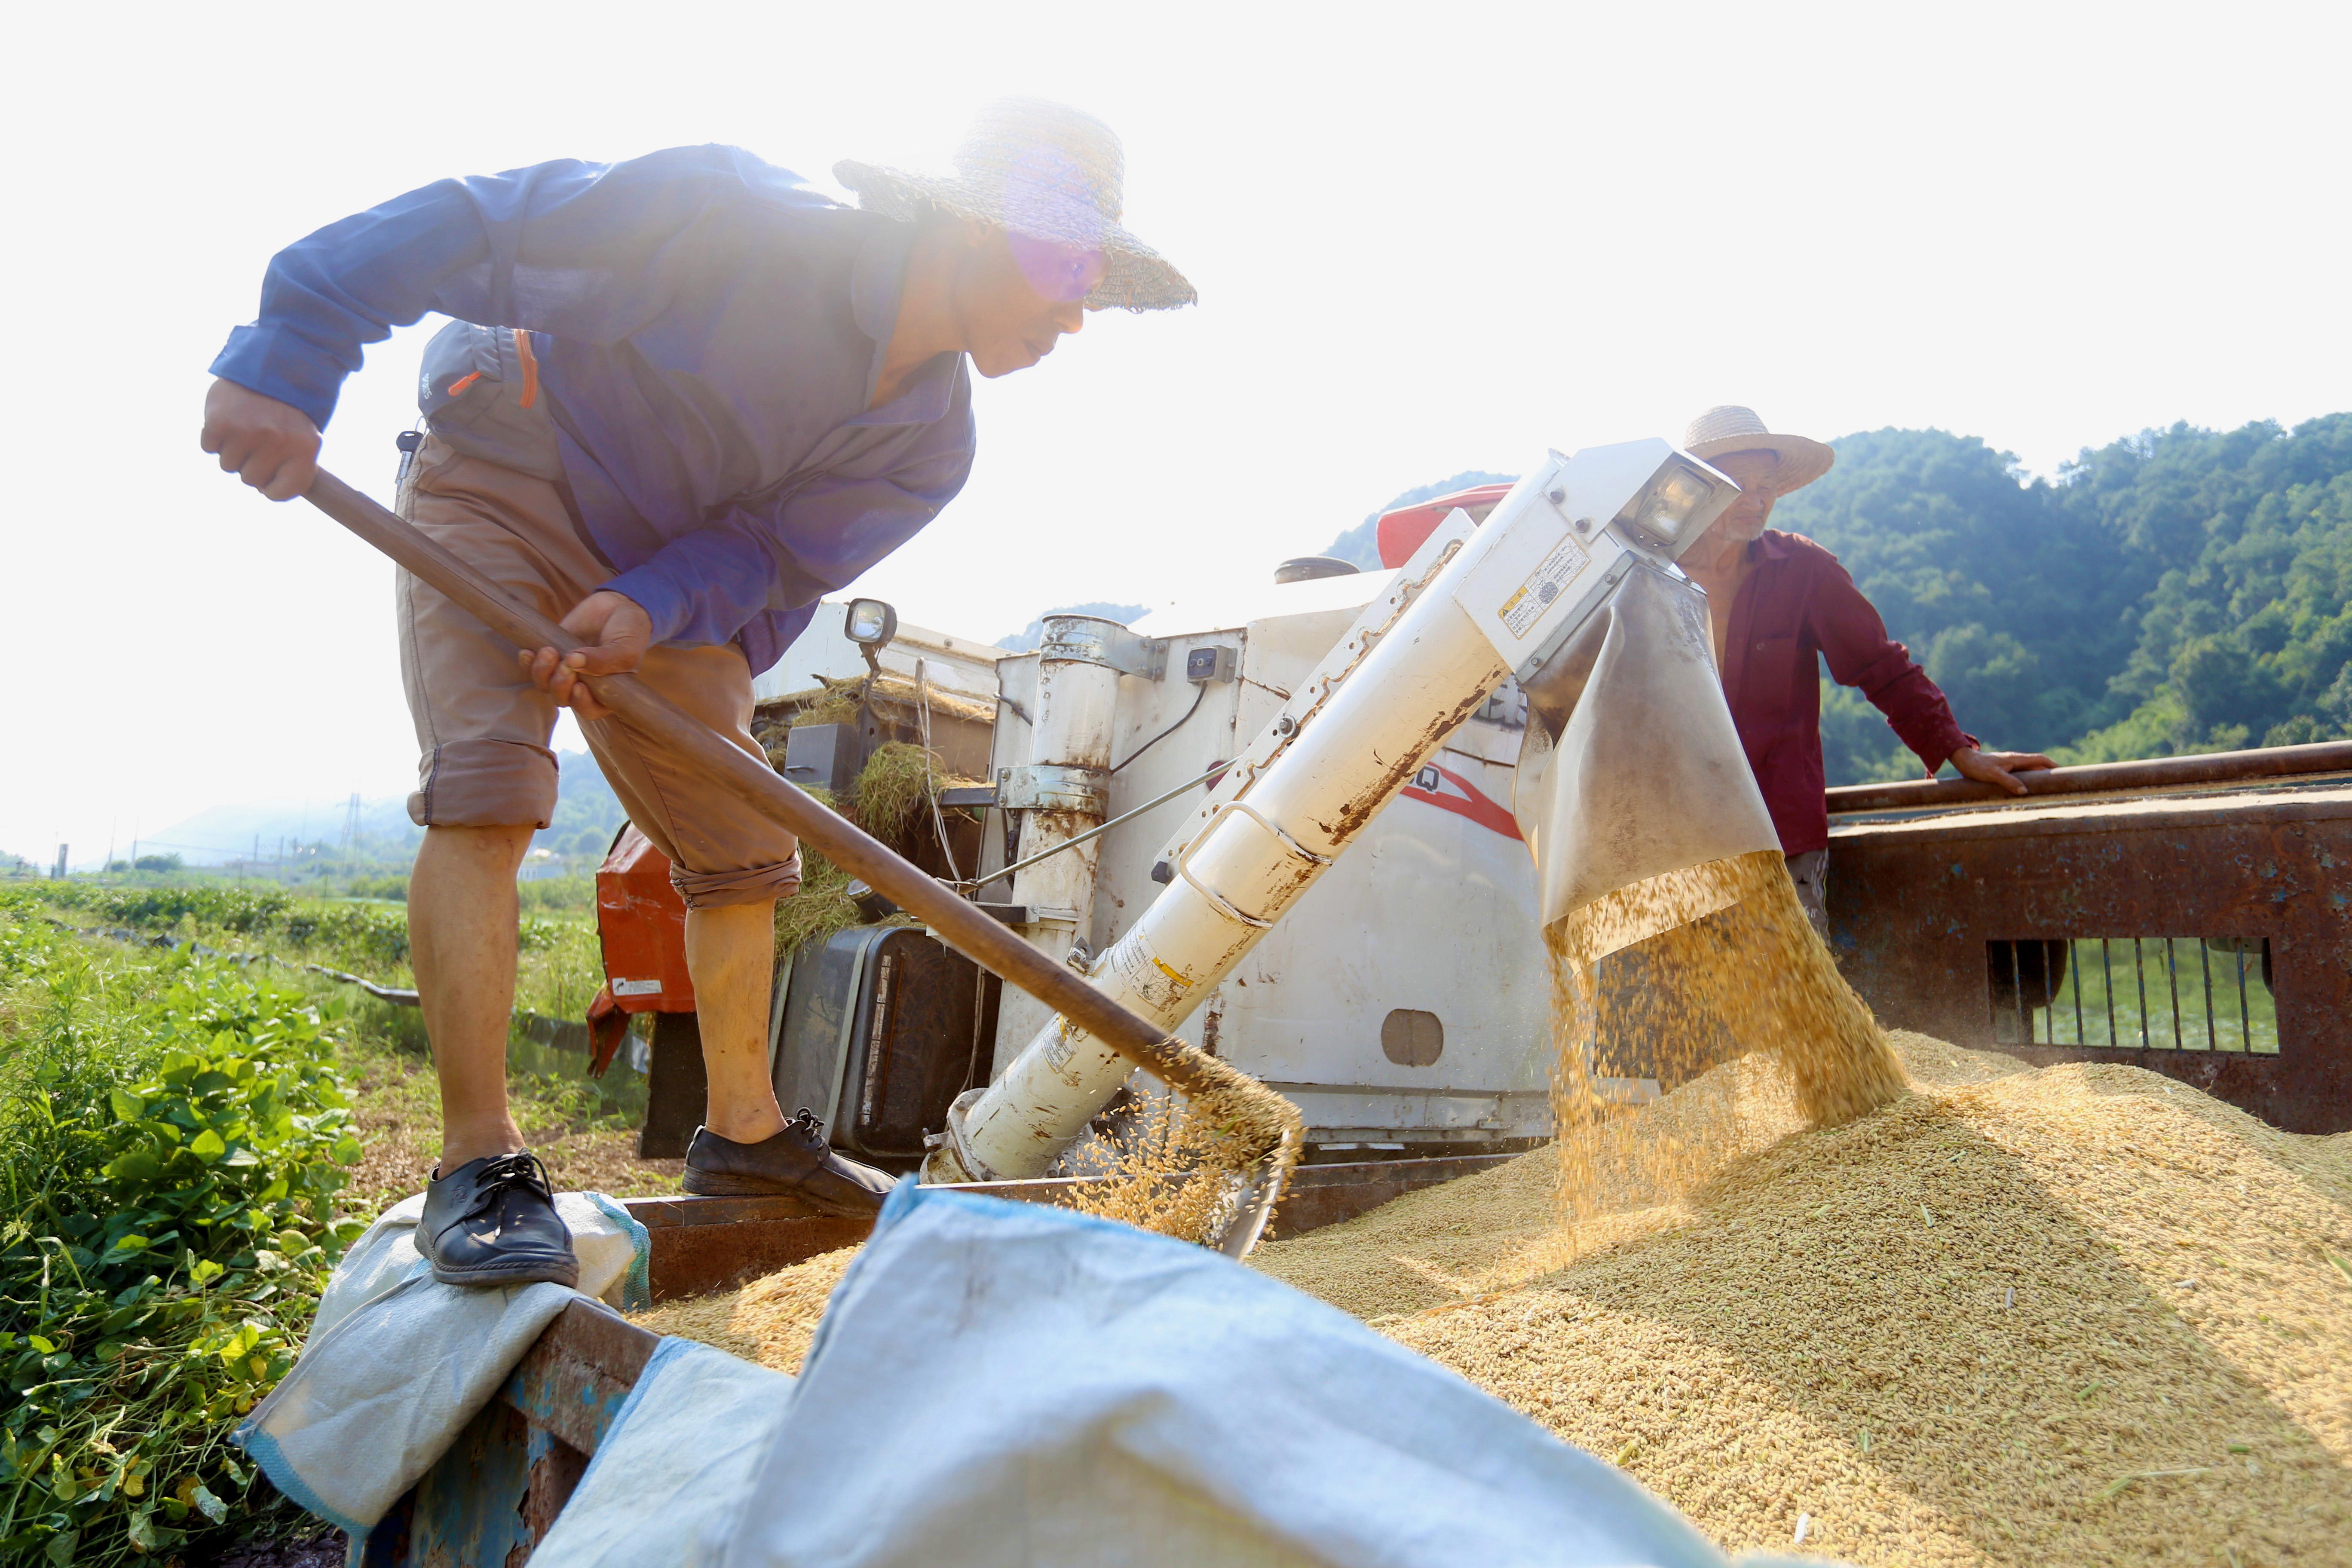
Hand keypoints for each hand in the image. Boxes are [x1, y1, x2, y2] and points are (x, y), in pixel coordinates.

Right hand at [200, 379, 321, 500]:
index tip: (271, 473)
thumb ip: (293, 469)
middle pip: (250, 480)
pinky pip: (209, 448)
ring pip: (228, 466)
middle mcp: (278, 441)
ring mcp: (248, 431)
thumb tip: (266, 493)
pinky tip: (227, 420)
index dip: (271, 487)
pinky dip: (214, 437)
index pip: (281, 493)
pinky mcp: (220, 421)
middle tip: (257, 438)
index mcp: (305, 448)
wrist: (266, 365)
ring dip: (232, 450)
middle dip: (251, 463)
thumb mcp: (303, 438)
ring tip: (244, 425)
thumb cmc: (285, 410)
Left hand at [518, 592, 651, 719]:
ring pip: (545, 685)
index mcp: (606, 692)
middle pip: (563, 698)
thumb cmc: (630, 631)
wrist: (618, 604)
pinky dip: (527, 663)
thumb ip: (605, 659)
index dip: (581, 703)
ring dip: (543, 672)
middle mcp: (584, 686)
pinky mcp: (552, 655)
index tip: (579, 686)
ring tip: (549, 651)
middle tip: (566, 663)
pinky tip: (527, 652)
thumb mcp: (625, 647)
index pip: (590, 710)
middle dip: (560, 684)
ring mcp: (566, 671)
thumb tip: (572, 661)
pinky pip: (532, 668)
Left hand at [1949, 746, 2055, 795]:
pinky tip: (2026, 788)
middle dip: (2047, 772)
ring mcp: (2009, 764)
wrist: (1964, 761)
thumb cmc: (1978, 767)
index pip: (2040, 759)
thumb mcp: (1993, 775)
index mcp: (2016, 759)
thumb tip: (2024, 791)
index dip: (2052, 764)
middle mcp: (2015, 760)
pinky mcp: (2003, 769)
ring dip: (2037, 777)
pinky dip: (2026, 780)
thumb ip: (2009, 782)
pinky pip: (2019, 774)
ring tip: (2045, 788)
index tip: (2062, 771)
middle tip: (2057, 783)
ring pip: (2028, 770)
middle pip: (2036, 765)